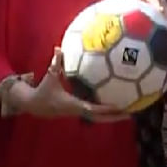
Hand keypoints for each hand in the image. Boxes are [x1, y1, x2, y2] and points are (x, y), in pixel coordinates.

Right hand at [11, 49, 128, 121]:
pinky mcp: (79, 112)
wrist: (34, 105)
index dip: (104, 108)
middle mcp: (78, 110)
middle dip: (115, 117)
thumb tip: (58, 48)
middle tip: (131, 113)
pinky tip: (117, 108)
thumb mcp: (50, 76)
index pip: (91, 107)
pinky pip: (95, 114)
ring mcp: (79, 113)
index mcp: (73, 104)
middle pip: (100, 117)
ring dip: (113, 117)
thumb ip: (56, 63)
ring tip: (130, 112)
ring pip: (99, 118)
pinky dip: (106, 113)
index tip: (118, 106)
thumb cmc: (43, 90)